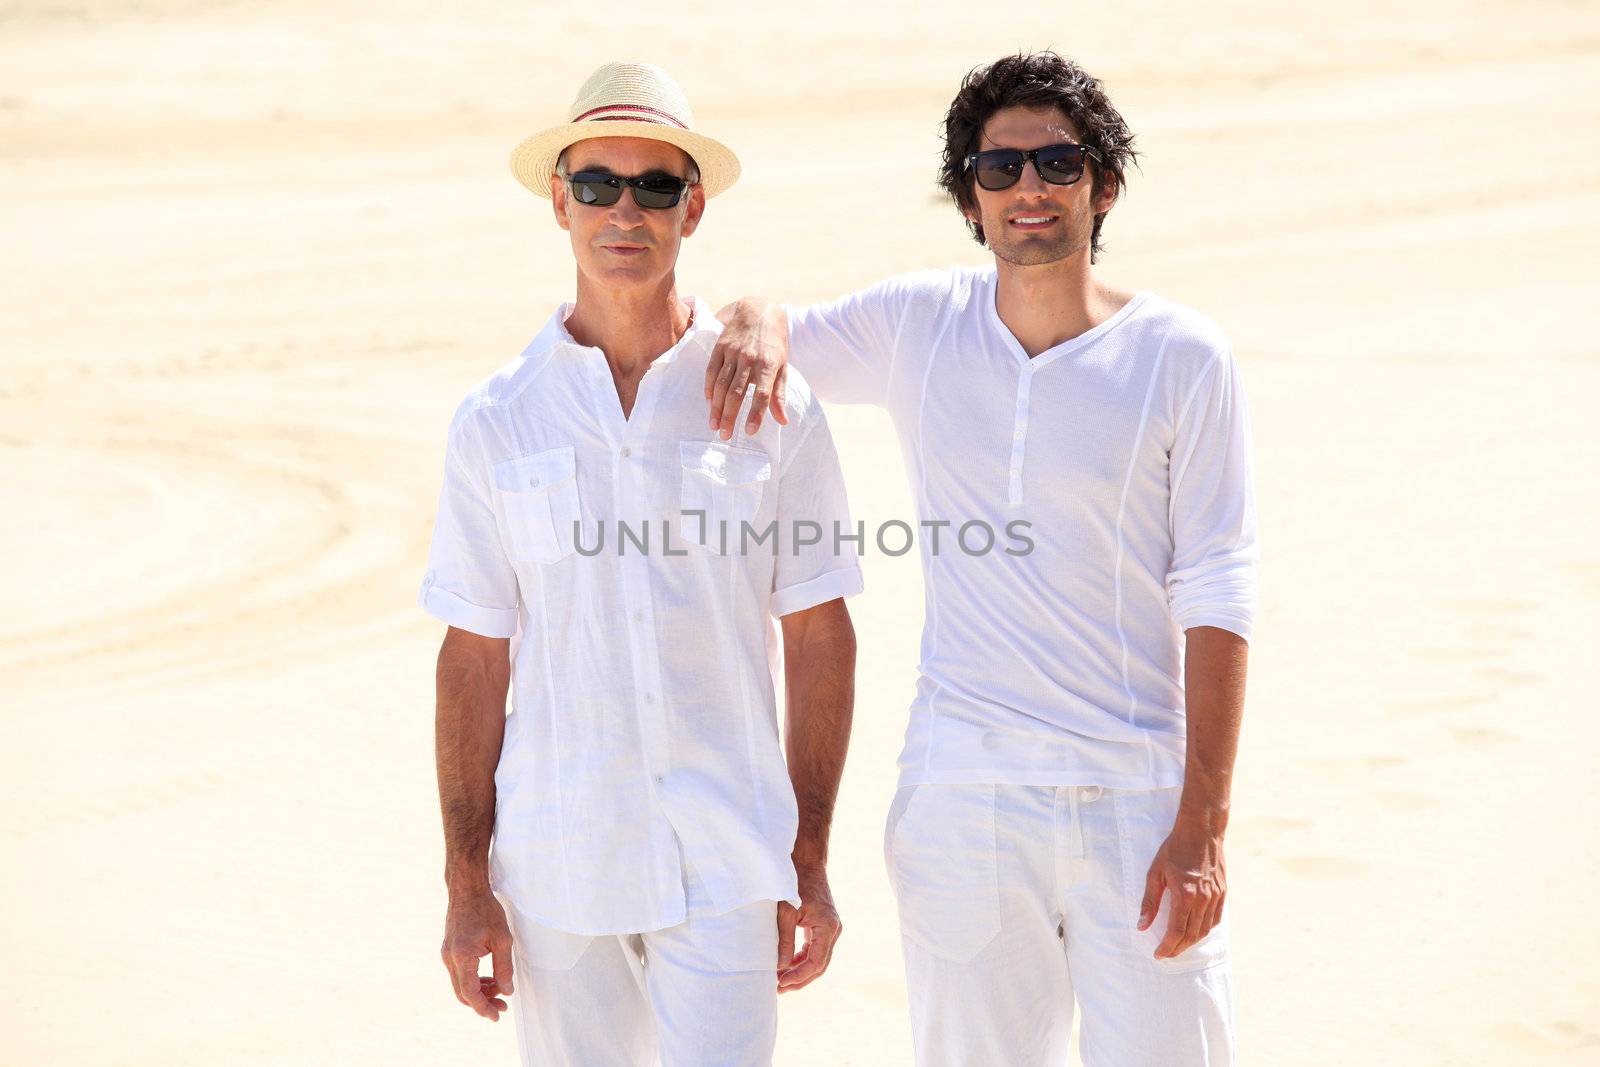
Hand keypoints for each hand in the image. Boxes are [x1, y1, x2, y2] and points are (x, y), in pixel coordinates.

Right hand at [440, 890, 514, 1020]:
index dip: (484, 1008)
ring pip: (460, 985)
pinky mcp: (448, 950)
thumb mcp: (502, 940)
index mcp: (462, 957)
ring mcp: (447, 955)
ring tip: (498, 992)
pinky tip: (488, 979)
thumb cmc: (486, 910)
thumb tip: (506, 991)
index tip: (497, 1016)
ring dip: (478, 992)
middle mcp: (450, 959)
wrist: (467, 889)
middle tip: (502, 1006)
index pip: (471, 993)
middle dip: (482, 1003)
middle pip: (463, 994)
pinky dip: (473, 981)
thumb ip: (504, 968)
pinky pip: (459, 974)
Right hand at [708, 299, 789, 439]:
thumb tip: (782, 421)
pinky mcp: (720, 347)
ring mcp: (732, 352)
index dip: (755, 413)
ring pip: (721, 384)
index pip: (762, 394)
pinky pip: (711, 370)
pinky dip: (708, 388)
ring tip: (714, 425)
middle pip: (737, 393)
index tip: (749, 431)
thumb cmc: (774, 343)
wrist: (759, 311)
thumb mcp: (783, 366)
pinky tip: (708, 402)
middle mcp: (749, 358)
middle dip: (729, 416)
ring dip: (716, 407)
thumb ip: (780, 394)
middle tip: (725, 436)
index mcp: (768, 364)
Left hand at [776, 865, 841, 991]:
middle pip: (819, 966)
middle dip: (800, 979)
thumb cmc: (794, 883)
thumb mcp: (785, 913)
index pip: (815, 963)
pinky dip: (803, 959)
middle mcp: (833, 930)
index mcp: (827, 928)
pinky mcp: (823, 925)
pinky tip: (787, 965)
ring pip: (818, 959)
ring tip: (781, 980)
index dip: (798, 977)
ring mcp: (830, 928)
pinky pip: (815, 949)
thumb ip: (784, 942)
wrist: (805, 861)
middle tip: (779, 989)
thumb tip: (780, 968)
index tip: (780, 984)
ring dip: (801, 970)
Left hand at [1138, 823, 1225, 959]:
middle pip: (1191, 935)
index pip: (1176, 931)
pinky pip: (1215, 919)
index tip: (1158, 954)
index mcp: (1185, 895)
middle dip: (1177, 948)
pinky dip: (1204, 930)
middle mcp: (1203, 899)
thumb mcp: (1155, 873)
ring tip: (1177, 946)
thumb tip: (1142, 926)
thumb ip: (1149, 902)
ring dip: (1190, 942)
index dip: (1167, 947)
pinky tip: (1195, 932)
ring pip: (1205, 930)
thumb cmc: (1174, 849)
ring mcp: (1216, 897)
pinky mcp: (1223, 893)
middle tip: (1166, 954)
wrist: (1201, 831)